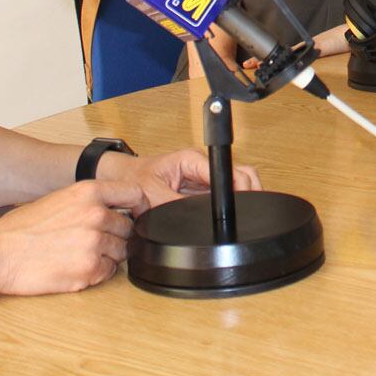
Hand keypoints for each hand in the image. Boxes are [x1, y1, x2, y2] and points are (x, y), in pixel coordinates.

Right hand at [0, 179, 146, 295]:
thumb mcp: (59, 198)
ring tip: (80, 255)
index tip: (137, 214)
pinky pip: (108, 272)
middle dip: (118, 236)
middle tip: (95, 242)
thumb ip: (90, 200)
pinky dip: (98, 273)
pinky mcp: (88, 270)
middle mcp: (96, 215)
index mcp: (89, 192)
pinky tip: (76, 268)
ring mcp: (94, 244)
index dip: (138, 206)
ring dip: (108, 255)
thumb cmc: (22, 228)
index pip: (135, 194)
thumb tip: (116, 207)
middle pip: (129, 228)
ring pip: (121, 252)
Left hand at [104, 148, 261, 207]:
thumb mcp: (151, 194)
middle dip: (249, 190)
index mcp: (192, 160)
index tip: (243, 201)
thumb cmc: (133, 179)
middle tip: (253, 210)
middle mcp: (202, 166)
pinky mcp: (201, 189)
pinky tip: (232, 214)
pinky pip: (224, 194)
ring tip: (244, 213)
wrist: (122, 178)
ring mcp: (204, 177)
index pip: (225, 170)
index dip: (238, 186)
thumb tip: (194, 216)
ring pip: (235, 182)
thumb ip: (173, 205)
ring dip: (241, 196)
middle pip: (239, 172)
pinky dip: (231, 203)